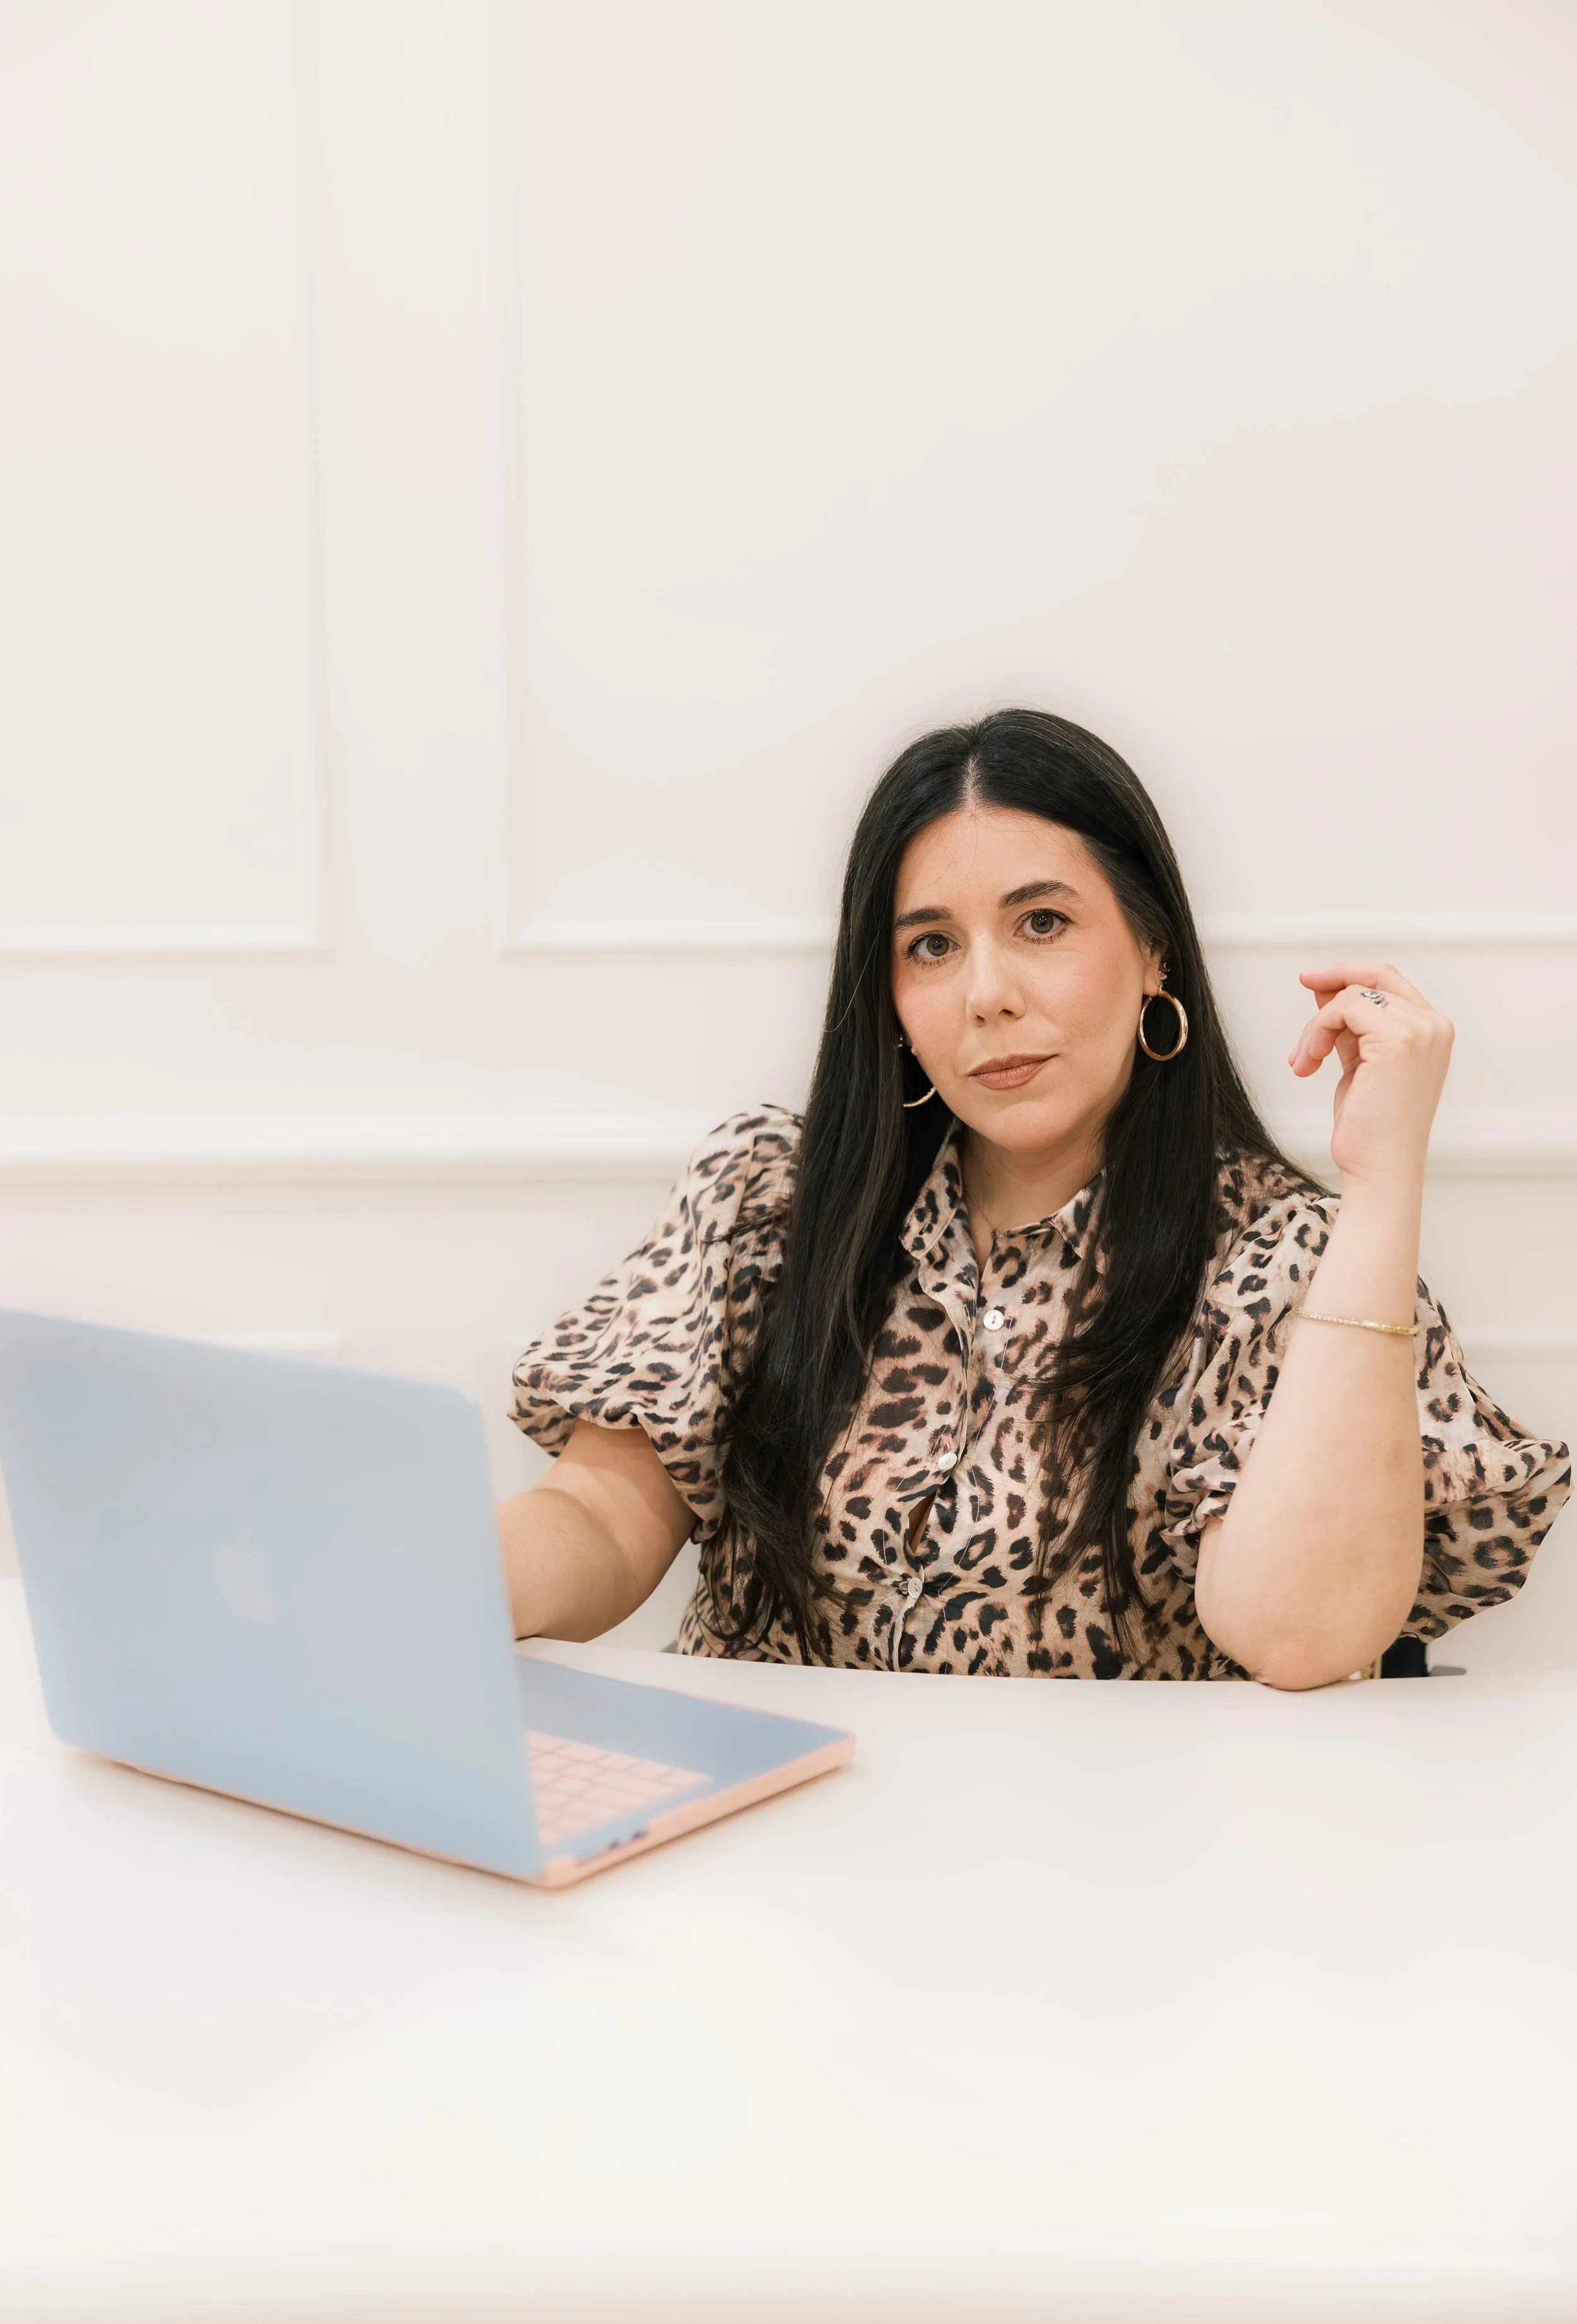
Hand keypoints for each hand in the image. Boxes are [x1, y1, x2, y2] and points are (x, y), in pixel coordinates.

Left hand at [1288, 962, 1452, 1189]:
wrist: (1381, 1169)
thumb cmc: (1371, 1129)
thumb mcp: (1359, 1065)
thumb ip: (1351, 1028)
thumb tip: (1326, 991)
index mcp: (1432, 1032)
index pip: (1391, 981)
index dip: (1351, 973)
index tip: (1314, 980)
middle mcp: (1433, 1026)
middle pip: (1375, 976)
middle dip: (1333, 978)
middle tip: (1304, 982)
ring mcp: (1420, 1031)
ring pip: (1352, 995)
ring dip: (1317, 1026)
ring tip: (1305, 1059)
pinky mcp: (1397, 1039)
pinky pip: (1343, 1008)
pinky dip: (1317, 1031)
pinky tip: (1310, 1061)